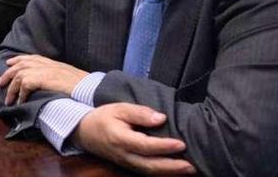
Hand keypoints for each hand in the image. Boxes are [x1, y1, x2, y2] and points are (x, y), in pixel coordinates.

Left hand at [0, 54, 88, 104]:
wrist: (89, 88)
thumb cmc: (83, 87)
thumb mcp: (69, 78)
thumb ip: (59, 78)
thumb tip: (52, 85)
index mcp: (53, 63)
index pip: (32, 57)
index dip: (19, 59)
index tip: (10, 63)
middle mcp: (47, 64)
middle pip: (21, 64)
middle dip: (8, 73)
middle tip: (0, 82)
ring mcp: (45, 70)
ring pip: (19, 75)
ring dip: (11, 88)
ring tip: (8, 99)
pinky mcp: (43, 78)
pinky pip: (24, 85)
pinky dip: (20, 94)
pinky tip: (20, 102)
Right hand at [75, 103, 195, 174]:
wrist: (85, 132)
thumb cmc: (104, 117)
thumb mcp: (119, 108)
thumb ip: (140, 113)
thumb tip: (161, 118)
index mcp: (120, 139)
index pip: (145, 145)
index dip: (164, 146)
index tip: (181, 143)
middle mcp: (124, 155)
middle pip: (150, 165)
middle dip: (172, 166)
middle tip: (192, 165)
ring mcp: (126, 163)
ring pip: (150, 171)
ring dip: (170, 172)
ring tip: (189, 169)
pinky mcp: (129, 165)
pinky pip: (147, 171)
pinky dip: (163, 172)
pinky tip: (176, 169)